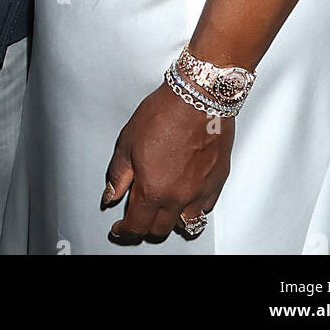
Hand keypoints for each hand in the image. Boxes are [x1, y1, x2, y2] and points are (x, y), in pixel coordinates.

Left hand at [103, 82, 232, 243]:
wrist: (197, 98)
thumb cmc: (164, 113)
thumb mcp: (127, 142)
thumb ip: (119, 175)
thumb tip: (111, 196)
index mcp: (153, 189)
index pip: (137, 225)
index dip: (125, 231)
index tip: (121, 228)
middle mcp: (178, 197)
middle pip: (161, 229)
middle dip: (146, 227)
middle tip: (139, 217)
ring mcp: (200, 192)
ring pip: (186, 224)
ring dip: (172, 221)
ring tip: (163, 211)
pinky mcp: (217, 182)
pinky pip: (206, 208)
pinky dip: (194, 209)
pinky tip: (186, 199)